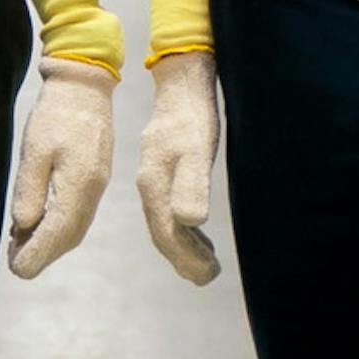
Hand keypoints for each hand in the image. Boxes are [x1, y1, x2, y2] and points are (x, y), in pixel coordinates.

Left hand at [7, 56, 115, 278]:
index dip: (37, 253)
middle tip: (16, 264)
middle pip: (69, 235)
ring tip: (22, 248)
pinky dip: (59, 226)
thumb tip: (24, 226)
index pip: (58, 231)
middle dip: (43, 254)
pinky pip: (78, 213)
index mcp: (80, 183)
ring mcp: (97, 184)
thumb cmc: (55, 115)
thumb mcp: (35, 150)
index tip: (17, 269)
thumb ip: (30, 190)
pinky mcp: (94, 177)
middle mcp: (93, 189)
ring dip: (51, 243)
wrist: (84, 86)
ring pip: (75, 227)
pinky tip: (40, 224)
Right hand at [137, 49, 220, 285]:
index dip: (186, 259)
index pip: (167, 233)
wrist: (182, 81)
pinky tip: (198, 232)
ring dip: (186, 246)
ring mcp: (156, 176)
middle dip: (185, 259)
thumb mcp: (195, 148)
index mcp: (154, 185)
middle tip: (208, 277)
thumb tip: (191, 223)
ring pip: (167, 222)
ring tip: (206, 263)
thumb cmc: (193, 115)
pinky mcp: (166, 168)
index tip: (207, 276)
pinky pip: (171, 207)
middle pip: (164, 232)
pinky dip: (185, 227)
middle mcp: (150, 184)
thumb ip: (191, 185)